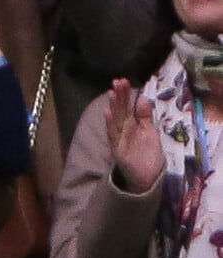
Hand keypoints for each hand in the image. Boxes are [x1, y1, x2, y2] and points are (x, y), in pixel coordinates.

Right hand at [105, 79, 163, 194]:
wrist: (147, 177)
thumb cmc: (147, 153)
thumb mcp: (149, 131)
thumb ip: (145, 116)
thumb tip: (143, 97)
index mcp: (131, 123)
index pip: (127, 105)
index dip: (125, 93)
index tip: (122, 80)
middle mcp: (123, 128)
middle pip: (120, 110)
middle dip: (119, 96)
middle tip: (116, 81)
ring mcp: (119, 138)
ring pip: (116, 119)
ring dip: (113, 106)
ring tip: (111, 93)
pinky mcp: (118, 149)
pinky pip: (113, 135)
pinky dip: (110, 124)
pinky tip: (107, 113)